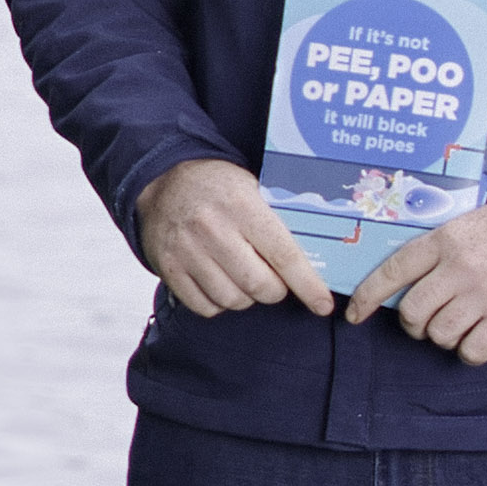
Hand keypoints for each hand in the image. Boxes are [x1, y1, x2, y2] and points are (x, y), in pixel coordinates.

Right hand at [135, 158, 334, 319]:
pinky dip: (218, 303)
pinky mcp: (167, 267)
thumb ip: (280, 220)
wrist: (164, 179)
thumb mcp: (254, 188)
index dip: (307, 285)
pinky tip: (220, 283)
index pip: (283, 255)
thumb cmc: (219, 186)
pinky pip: (204, 306)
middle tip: (274, 281)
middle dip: (274, 291)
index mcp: (241, 206)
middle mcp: (211, 228)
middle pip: (259, 285)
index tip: (322, 304)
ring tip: (243, 278)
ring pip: (232, 299)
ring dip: (246, 297)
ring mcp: (186, 250)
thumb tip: (317, 260)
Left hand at [346, 202, 486, 365]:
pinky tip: (477, 341)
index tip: (356, 315)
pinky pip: (472, 351)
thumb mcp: (467, 225)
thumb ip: (436, 247)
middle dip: (413, 324)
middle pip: (412, 312)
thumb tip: (401, 278)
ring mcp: (483, 296)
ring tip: (456, 327)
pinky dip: (469, 352)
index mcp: (443, 242)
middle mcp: (458, 270)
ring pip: (439, 334)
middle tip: (424, 323)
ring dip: (442, 337)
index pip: (391, 272)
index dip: (368, 297)